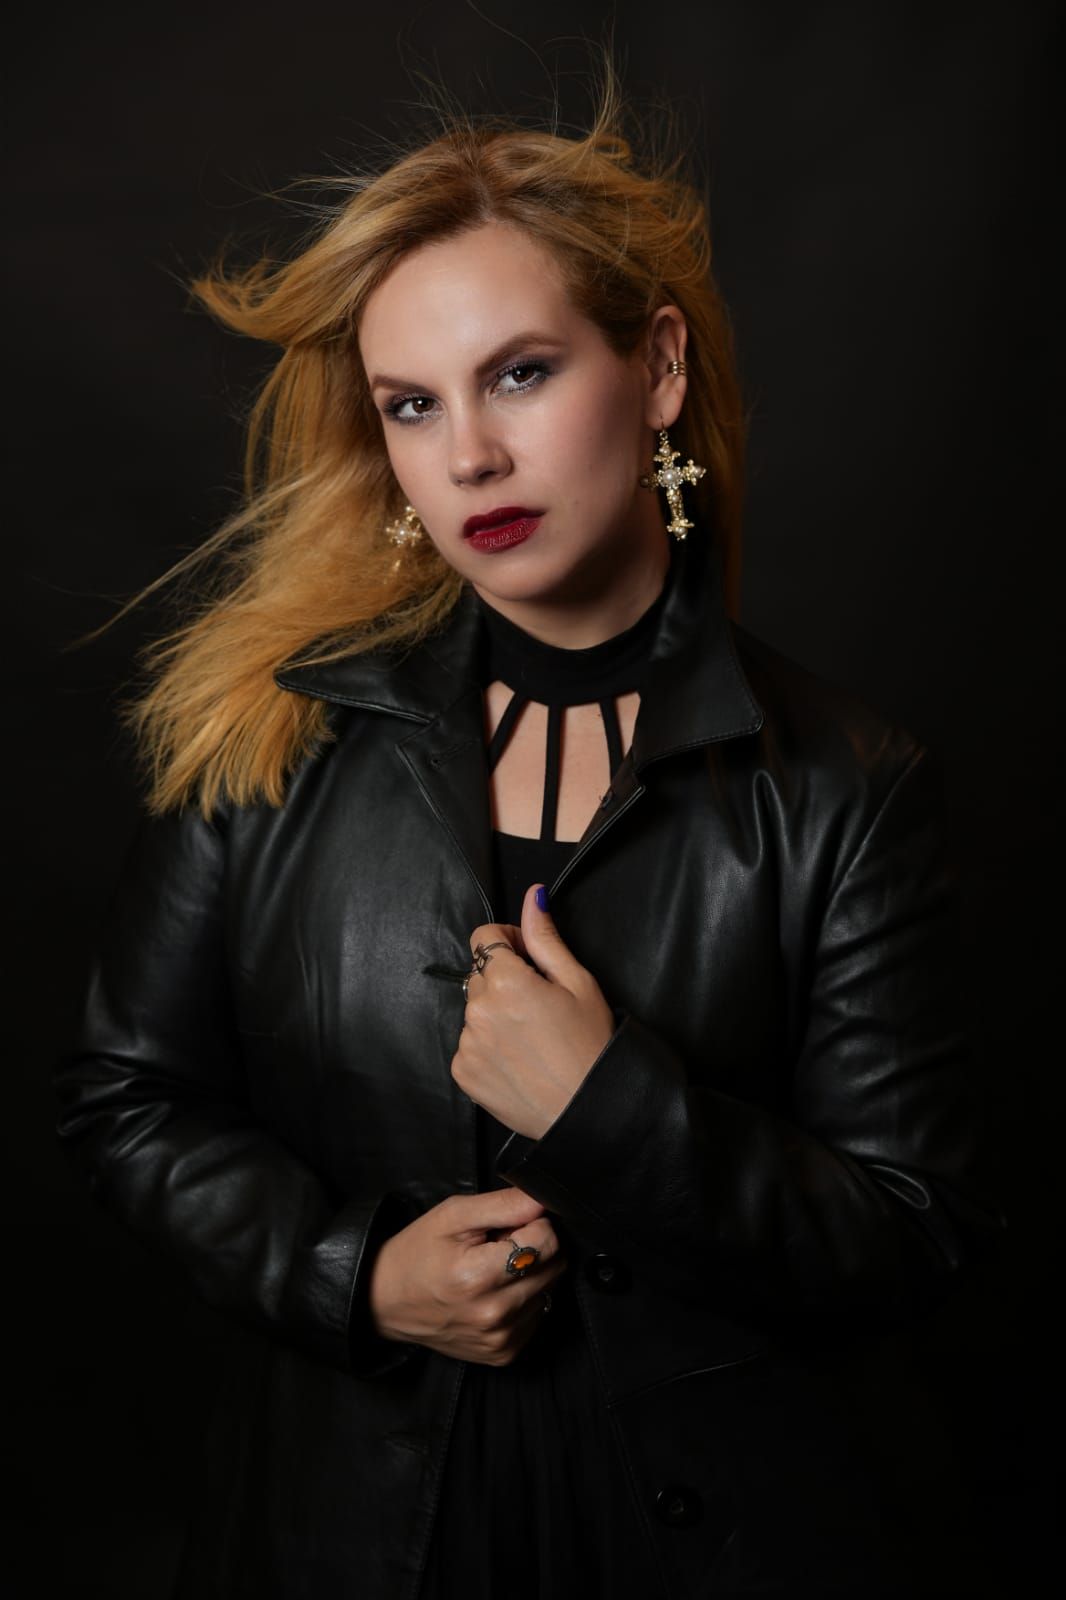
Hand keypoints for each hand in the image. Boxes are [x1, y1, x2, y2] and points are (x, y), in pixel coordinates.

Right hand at [367, 1187, 567, 1365]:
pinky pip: (537, 1316)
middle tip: (498, 1246)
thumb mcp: (452, 1215)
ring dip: (530, 1274)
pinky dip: (523, 1299)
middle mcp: (494, 1315)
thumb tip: (542, 1199)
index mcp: (478, 1277)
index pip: (547, 1242)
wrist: (387, 1302)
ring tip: (492, 1270)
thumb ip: (503, 1204)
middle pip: (555, 1266)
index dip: (533, 1224)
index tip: (508, 1226)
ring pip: (550, 1290)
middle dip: (534, 1248)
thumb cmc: (418, 1253)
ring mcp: (500, 1339)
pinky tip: (494, 1293)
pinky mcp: (503, 1354)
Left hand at [451, 882, 616, 1139]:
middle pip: (479, 973)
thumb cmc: (592, 1045)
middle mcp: (477, 1011)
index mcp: (506, 981)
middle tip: (540, 1005)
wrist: (588, 1112)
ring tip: (533, 1038)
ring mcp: (467, 1044)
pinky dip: (489, 1046)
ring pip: (475, 1009)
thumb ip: (546, 938)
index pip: (484, 937)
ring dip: (496, 1013)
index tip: (531, 960)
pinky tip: (520, 1059)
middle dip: (504, 979)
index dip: (510, 942)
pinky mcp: (463, 1073)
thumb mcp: (579, 983)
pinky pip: (469, 1043)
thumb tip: (532, 895)